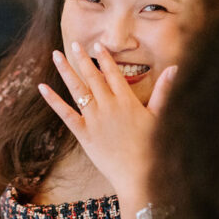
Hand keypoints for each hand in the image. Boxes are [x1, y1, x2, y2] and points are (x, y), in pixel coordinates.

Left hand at [38, 42, 176, 208]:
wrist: (138, 175)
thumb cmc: (152, 147)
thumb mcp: (159, 116)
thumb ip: (164, 90)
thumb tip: (175, 68)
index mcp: (126, 101)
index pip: (113, 73)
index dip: (105, 58)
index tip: (98, 45)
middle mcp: (108, 106)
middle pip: (92, 77)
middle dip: (83, 59)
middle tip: (74, 44)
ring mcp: (93, 119)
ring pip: (77, 90)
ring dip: (66, 71)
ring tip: (56, 55)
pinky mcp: (83, 133)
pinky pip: (65, 113)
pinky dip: (53, 100)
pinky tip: (42, 87)